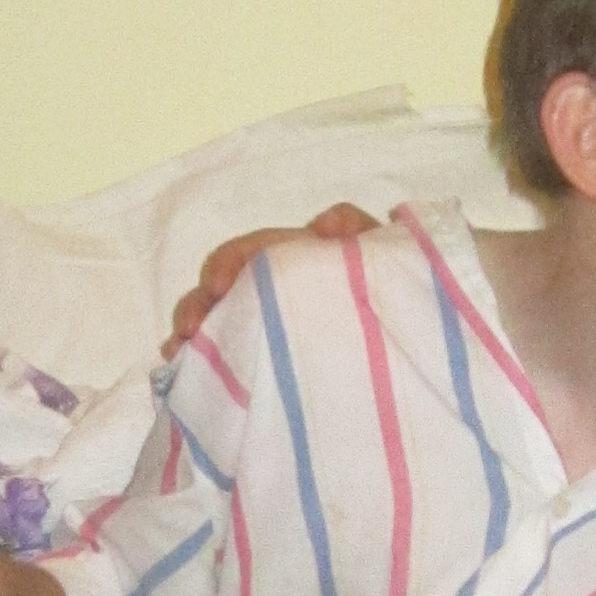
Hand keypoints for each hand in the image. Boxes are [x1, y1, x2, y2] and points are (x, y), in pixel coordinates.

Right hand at [161, 207, 380, 356]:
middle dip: (198, 304)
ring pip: (219, 322)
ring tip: (176, 352)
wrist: (419, 350)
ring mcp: (270, 328)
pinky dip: (198, 362)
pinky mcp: (268, 364)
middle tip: (188, 330)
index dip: (228, 264)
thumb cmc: (400, 293)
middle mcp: (275, 291)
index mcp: (298, 260)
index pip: (251, 252)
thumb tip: (323, 224)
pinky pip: (223, 359)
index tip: (218, 288)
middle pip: (223, 289)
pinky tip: (181, 371)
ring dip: (193, 332)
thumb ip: (360, 233)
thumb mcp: (391, 257)